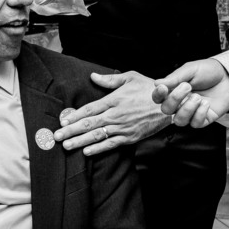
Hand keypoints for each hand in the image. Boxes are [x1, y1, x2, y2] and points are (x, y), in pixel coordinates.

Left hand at [53, 71, 170, 154]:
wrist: (171, 105)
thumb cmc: (150, 89)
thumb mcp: (130, 77)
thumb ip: (110, 80)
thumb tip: (93, 76)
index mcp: (114, 99)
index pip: (89, 109)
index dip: (74, 116)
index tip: (62, 120)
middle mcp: (116, 115)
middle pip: (89, 124)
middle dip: (71, 131)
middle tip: (57, 136)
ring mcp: (123, 127)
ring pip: (98, 136)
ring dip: (80, 141)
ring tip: (67, 146)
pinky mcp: (130, 137)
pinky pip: (111, 144)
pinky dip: (99, 149)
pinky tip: (87, 152)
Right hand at [151, 59, 228, 127]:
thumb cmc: (208, 72)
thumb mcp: (191, 70)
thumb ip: (175, 77)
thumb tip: (157, 83)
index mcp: (173, 90)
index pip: (158, 98)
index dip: (157, 95)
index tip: (164, 88)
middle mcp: (180, 103)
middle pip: (166, 110)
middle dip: (174, 99)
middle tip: (187, 87)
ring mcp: (191, 113)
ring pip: (179, 121)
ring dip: (187, 109)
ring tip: (198, 97)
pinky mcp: (203, 119)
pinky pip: (195, 123)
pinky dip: (200, 113)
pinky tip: (206, 103)